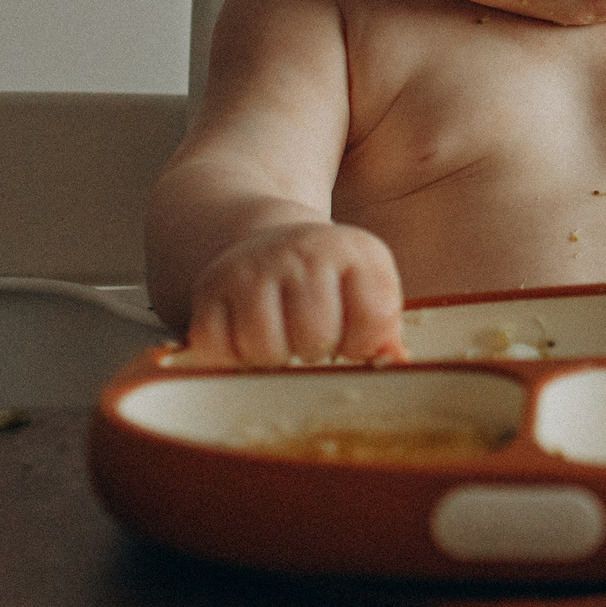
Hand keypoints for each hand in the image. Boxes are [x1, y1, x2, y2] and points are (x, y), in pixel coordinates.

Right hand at [182, 222, 406, 366]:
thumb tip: (396, 364)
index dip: (364, 343)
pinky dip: (231, 359)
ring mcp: (253, 267)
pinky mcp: (210, 287)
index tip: (352, 337)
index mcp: (355, 250)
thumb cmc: (328, 284)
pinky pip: (217, 348)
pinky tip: (247, 341)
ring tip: (282, 341)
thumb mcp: (366, 291)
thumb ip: (383, 329)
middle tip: (311, 341)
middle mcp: (303, 250)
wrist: (267, 243)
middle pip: (315, 336)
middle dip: (316, 353)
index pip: (373, 318)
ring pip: (264, 347)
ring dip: (273, 361)